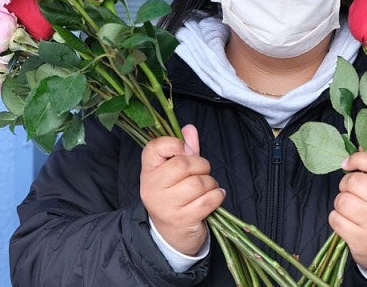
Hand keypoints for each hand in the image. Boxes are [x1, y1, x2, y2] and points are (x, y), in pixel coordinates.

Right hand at [140, 124, 224, 255]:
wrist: (170, 236)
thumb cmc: (175, 198)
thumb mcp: (174, 174)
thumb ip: (184, 150)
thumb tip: (189, 129)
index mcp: (148, 171)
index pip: (155, 147)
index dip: (176, 144)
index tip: (187, 151)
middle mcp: (152, 187)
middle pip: (184, 164)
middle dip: (202, 166)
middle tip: (203, 173)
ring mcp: (166, 205)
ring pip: (199, 182)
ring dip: (211, 184)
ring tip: (208, 188)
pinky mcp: (182, 219)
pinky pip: (209, 199)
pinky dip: (218, 196)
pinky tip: (216, 197)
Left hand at [328, 151, 366, 279]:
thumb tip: (355, 149)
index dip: (357, 159)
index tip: (347, 164)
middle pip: (353, 181)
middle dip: (345, 186)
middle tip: (352, 194)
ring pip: (342, 200)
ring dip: (340, 204)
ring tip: (351, 211)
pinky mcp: (362, 239)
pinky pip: (335, 219)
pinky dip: (336, 219)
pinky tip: (348, 223)